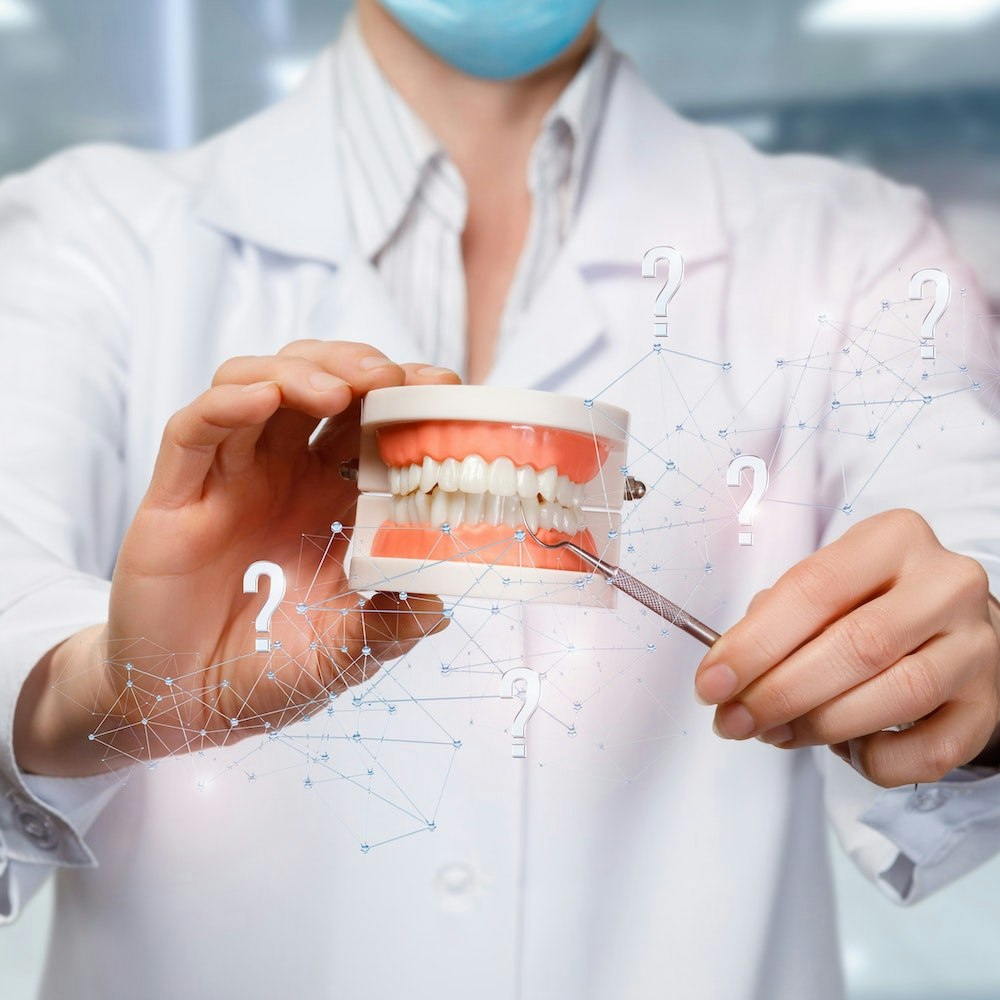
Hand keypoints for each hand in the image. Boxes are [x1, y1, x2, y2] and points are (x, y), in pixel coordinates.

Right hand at [15, 341, 459, 773]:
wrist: (188, 708)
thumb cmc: (270, 671)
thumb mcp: (348, 651)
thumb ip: (393, 624)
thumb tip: (442, 605)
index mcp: (335, 499)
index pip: (372, 420)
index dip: (405, 392)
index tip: (443, 384)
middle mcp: (286, 475)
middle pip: (319, 381)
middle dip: (357, 365)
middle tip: (390, 378)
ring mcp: (232, 477)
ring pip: (258, 382)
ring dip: (301, 371)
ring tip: (340, 391)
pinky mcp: (178, 493)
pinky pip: (196, 428)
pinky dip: (229, 402)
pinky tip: (264, 399)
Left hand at [694, 509, 999, 785]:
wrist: (953, 626)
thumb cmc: (870, 603)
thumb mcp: (826, 586)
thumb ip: (776, 617)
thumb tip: (728, 672)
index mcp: (893, 538)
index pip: (815, 588)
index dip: (754, 642)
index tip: (712, 682)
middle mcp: (946, 585)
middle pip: (856, 645)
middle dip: (779, 692)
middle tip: (733, 720)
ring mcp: (976, 646)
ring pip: (895, 696)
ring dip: (818, 725)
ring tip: (773, 732)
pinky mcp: (988, 706)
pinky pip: (927, 751)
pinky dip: (873, 759)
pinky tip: (843, 746)